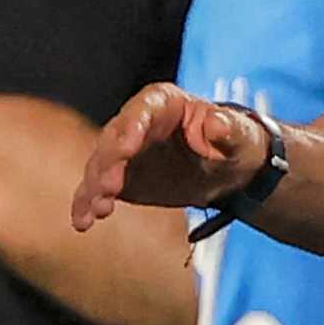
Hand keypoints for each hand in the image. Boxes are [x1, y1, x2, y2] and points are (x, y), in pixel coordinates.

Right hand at [73, 81, 269, 228]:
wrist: (228, 171)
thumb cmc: (234, 142)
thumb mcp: (240, 134)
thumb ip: (228, 128)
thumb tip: (216, 122)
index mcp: (164, 103)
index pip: (143, 109)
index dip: (133, 127)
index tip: (127, 147)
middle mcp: (136, 123)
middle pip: (115, 139)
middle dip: (109, 163)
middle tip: (109, 187)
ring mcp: (123, 152)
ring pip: (100, 166)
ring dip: (94, 188)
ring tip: (96, 210)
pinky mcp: (118, 178)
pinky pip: (97, 189)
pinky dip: (88, 204)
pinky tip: (83, 221)